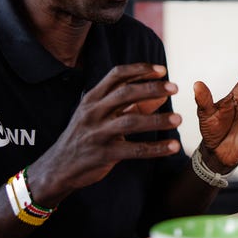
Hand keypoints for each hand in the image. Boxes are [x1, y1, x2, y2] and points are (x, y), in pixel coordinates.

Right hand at [29, 63, 181, 203]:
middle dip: (151, 88)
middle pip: (125, 93)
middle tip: (175, 87)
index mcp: (93, 98)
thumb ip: (132, 105)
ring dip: (157, 119)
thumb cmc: (86, 136)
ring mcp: (97, 133)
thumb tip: (161, 94)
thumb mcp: (102, 115)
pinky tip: (173, 146)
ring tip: (178, 119)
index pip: (117, 75)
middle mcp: (93, 112)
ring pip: (131, 121)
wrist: (58, 167)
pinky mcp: (103, 154)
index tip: (162, 70)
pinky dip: (155, 148)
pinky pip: (134, 149)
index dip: (140, 70)